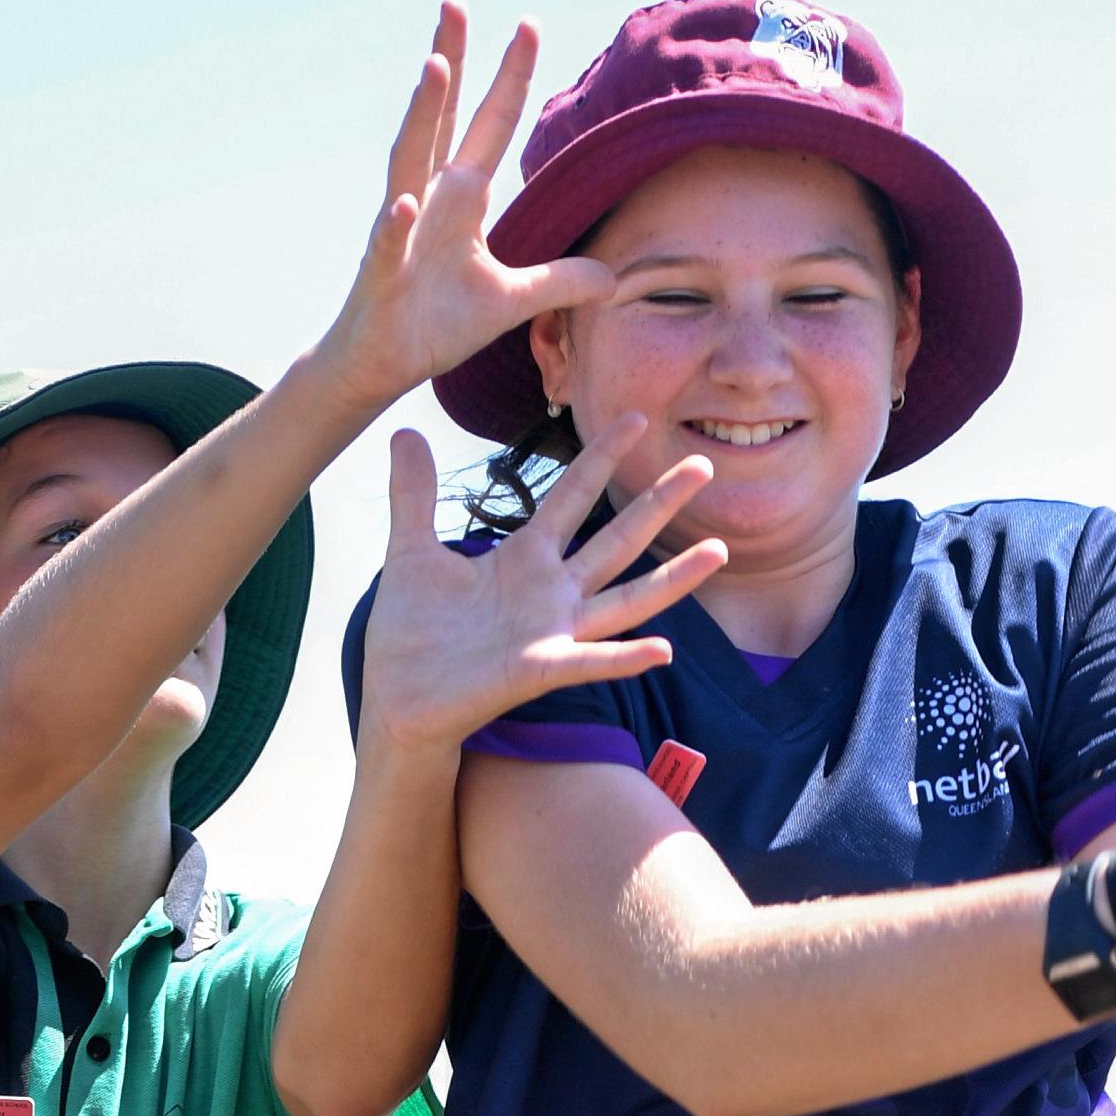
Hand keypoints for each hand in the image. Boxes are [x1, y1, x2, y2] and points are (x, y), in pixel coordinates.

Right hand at [315, 4, 615, 415]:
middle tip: (455, 3)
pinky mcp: (382, 272)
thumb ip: (558, 282)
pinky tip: (406, 202)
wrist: (384, 363)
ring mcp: (402, 229)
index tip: (528, 25)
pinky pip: (389, 242)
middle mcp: (429, 199)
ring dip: (422, 115)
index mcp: (462, 199)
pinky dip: (397, 223)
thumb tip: (612, 276)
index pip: (491, 126)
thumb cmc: (437, 325)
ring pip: (410, 159)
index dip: (510, 80)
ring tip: (436, 67)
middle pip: (441, 118)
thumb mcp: (510, 303)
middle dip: (451, 59)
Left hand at [359, 424, 726, 762]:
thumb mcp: (410, 549)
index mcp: (523, 559)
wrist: (397, 699)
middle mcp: (550, 593)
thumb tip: (405, 432)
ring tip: (717, 550)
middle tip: (702, 463)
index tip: (636, 417)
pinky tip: (664, 650)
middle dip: (659, 502)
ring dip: (672, 578)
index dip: (602, 456)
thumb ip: (415, 493)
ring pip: (625, 599)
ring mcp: (552, 633)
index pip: (572, 495)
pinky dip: (625, 659)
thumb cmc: (409, 634)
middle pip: (617, 537)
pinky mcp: (540, 670)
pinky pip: (591, 662)